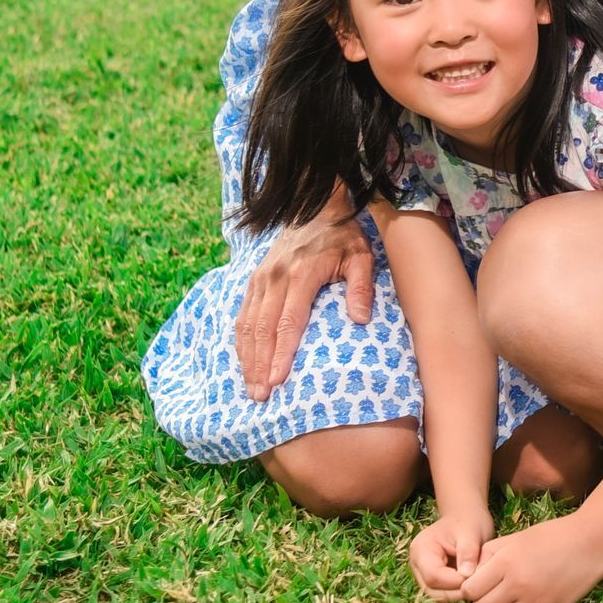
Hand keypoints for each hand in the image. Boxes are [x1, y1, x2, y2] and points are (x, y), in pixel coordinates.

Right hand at [235, 202, 373, 399]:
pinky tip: (244, 362)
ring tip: (251, 388)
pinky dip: (241, 342)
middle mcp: (275, 278)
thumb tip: (360, 320)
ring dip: (247, 358)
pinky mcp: (253, 280)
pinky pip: (242, 315)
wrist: (315, 207)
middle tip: (260, 396)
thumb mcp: (361, 256)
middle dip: (259, 365)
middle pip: (262, 329)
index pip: (288, 321)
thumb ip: (362, 287)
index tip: (277, 380)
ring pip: (247, 325)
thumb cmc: (343, 237)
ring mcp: (260, 279)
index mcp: (301, 274)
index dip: (281, 353)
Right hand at [408, 508, 495, 602]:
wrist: (467, 516)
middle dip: (456, 592)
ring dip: (457, 595)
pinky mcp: (433, 581)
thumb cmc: (469, 521)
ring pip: (437, 596)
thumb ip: (468, 552)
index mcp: (421, 549)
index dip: (455, 582)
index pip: (434, 576)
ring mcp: (423, 574)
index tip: (475, 577)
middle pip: (432, 591)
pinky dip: (456, 594)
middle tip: (478, 586)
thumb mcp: (471, 532)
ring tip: (475, 585)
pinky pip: (442, 594)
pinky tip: (471, 586)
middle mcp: (417, 565)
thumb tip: (466, 575)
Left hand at [460, 513, 602, 602]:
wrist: (591, 544)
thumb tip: (469, 575)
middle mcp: (518, 586)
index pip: (470, 590)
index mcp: (507, 563)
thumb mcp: (517, 537)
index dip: (469, 588)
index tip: (476, 583)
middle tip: (488, 594)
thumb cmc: (552, 536)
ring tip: (503, 602)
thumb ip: (490, 554)